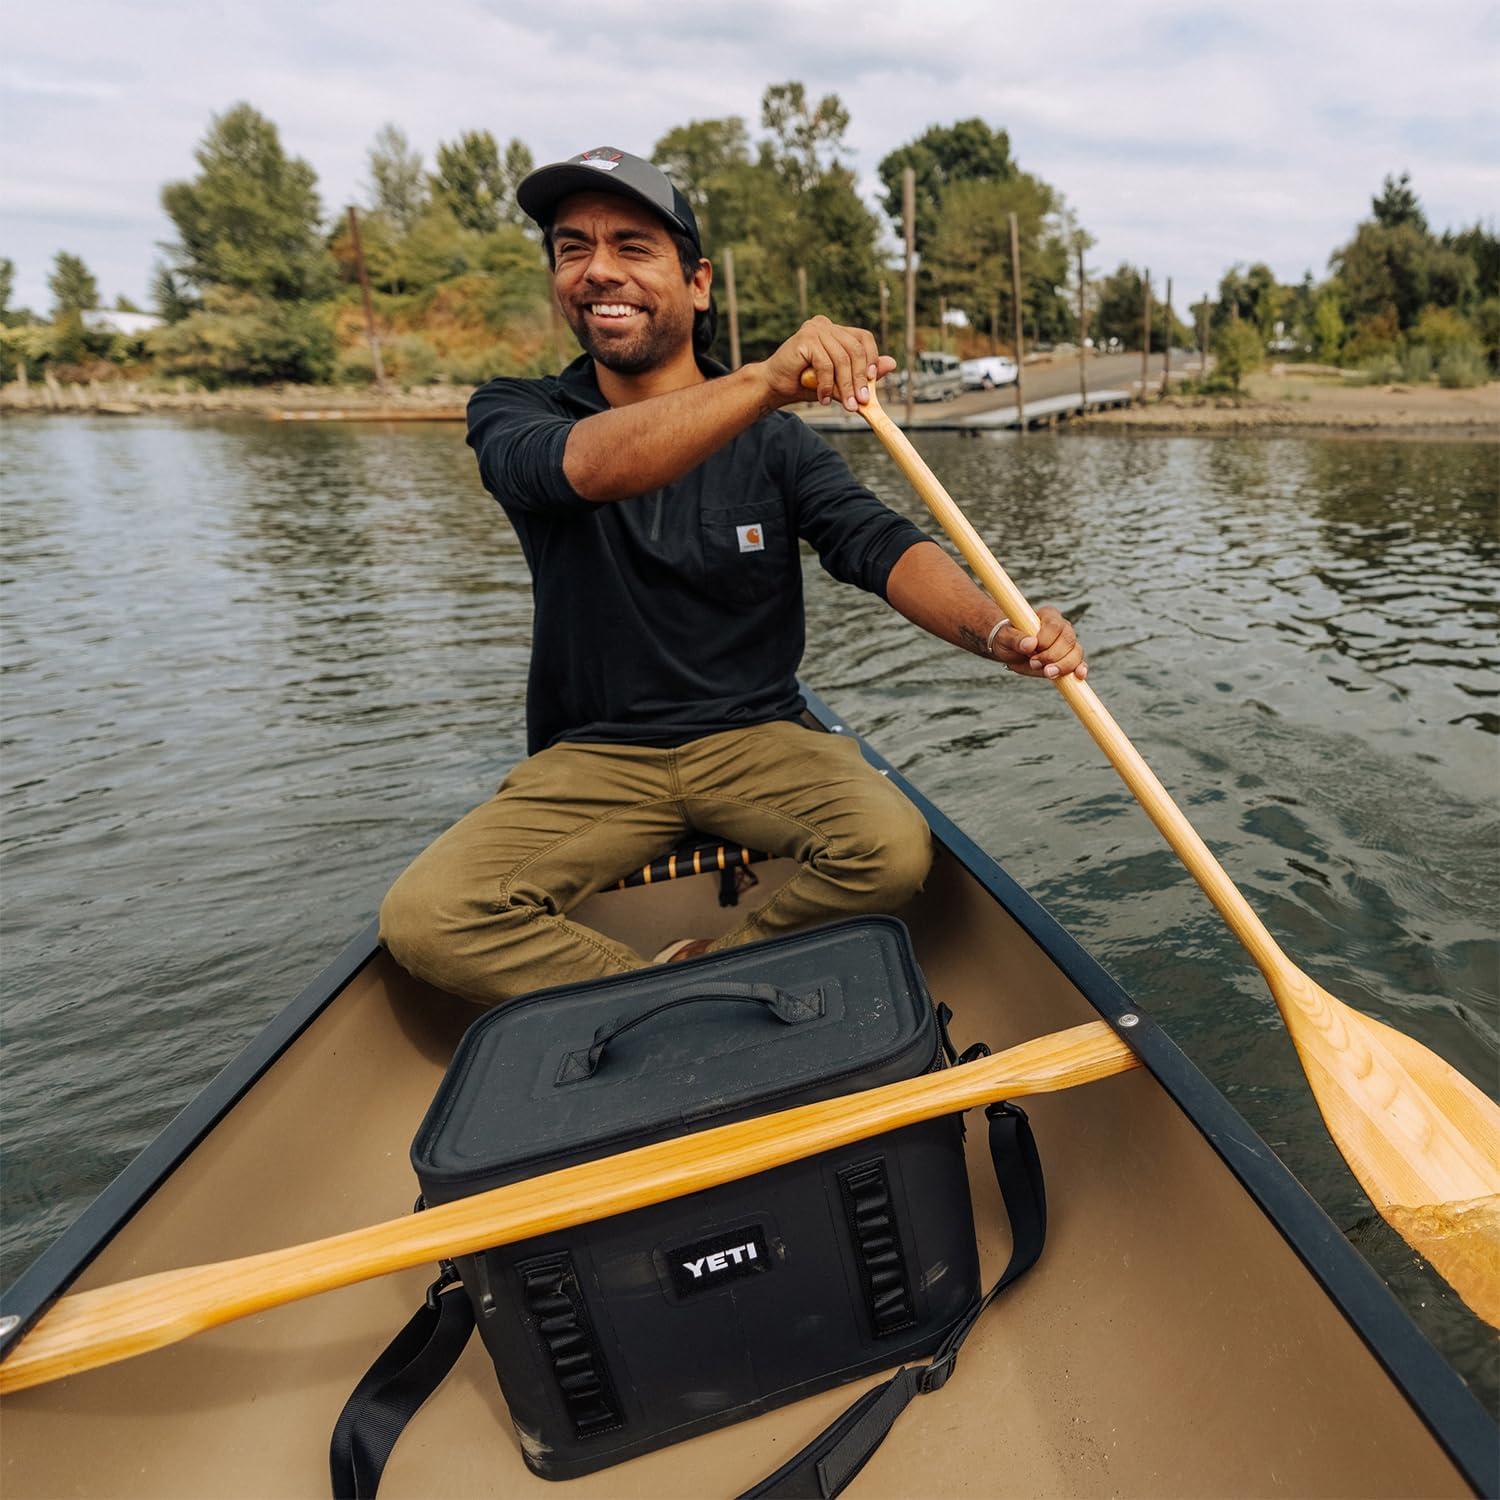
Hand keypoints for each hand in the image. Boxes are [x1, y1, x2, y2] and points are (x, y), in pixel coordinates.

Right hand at [752, 316, 897, 412]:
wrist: (774, 387)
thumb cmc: (805, 384)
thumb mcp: (839, 381)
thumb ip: (862, 373)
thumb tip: (892, 364)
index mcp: (835, 331)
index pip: (863, 338)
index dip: (871, 358)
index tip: (871, 381)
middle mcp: (826, 325)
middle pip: (855, 349)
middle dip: (859, 379)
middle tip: (860, 401)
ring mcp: (815, 329)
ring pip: (842, 359)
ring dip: (844, 386)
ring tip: (844, 405)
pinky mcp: (805, 338)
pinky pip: (826, 364)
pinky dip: (826, 385)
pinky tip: (822, 398)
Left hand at [989, 607, 1087, 680]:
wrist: (1010, 650)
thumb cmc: (1006, 639)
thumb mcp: (1005, 637)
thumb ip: (1015, 638)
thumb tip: (1030, 644)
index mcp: (1047, 615)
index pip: (1054, 626)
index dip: (1045, 640)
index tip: (1031, 651)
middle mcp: (1062, 627)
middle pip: (1068, 640)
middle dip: (1052, 656)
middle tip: (1033, 663)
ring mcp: (1067, 643)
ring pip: (1076, 652)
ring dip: (1063, 665)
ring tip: (1047, 672)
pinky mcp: (1069, 658)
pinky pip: (1079, 663)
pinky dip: (1080, 669)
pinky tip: (1078, 675)